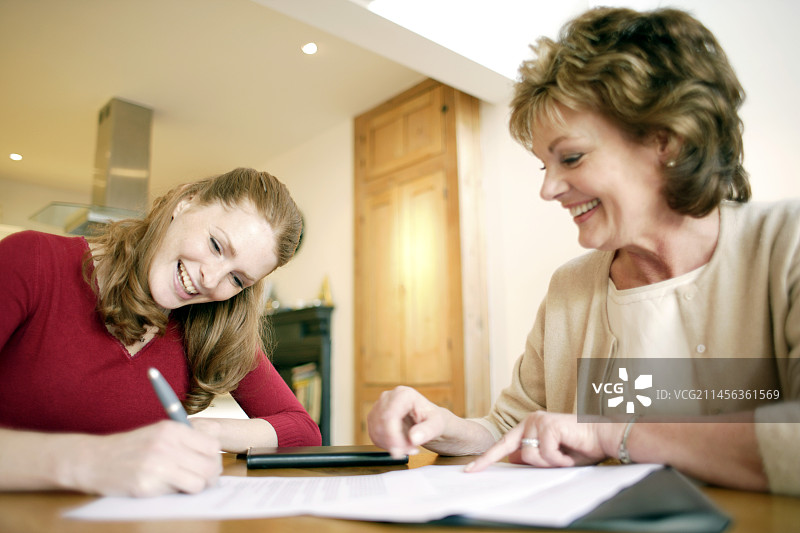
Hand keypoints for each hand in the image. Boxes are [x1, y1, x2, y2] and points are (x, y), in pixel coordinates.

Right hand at [69, 420, 221, 496]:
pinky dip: (177, 493)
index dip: (214, 459)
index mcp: (172, 429)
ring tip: (185, 485)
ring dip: (196, 487)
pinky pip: (179, 492)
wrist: (93, 460)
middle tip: (202, 481)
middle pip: (210, 465)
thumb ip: (185, 439)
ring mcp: (157, 465)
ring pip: (199, 482)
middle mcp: (167, 444)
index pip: (212, 445)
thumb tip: (216, 445)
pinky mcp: (147, 485)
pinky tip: (166, 488)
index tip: (208, 465)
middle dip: (210, 476)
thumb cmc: (129, 448)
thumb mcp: (158, 433)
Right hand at [367, 386, 446, 458]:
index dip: (392, 436)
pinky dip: (386, 445)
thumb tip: (414, 437)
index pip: (389, 416)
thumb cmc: (434, 420)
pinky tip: (400, 444)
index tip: (400, 452)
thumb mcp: (437, 425)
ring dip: (390, 445)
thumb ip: (427, 430)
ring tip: (408, 446)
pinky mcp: (375, 417)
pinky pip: (374, 435)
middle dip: (394, 443)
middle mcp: (388, 397)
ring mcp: (379, 406)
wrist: (429, 422)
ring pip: (375, 431)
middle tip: (410, 450)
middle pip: (381, 424)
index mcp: (403, 394)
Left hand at [466, 412, 618, 472]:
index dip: (486, 459)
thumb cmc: (582, 446)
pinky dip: (559, 459)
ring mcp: (538, 421)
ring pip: (530, 455)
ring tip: (565, 456)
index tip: (470, 470)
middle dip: (533, 463)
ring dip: (549, 462)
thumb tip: (514, 459)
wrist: (605, 437)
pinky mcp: (548, 425)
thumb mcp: (552, 455)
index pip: (503, 444)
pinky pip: (545, 454)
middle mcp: (530, 420)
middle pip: (515, 452)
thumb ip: (532, 455)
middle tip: (552, 461)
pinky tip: (570, 453)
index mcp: (529, 426)